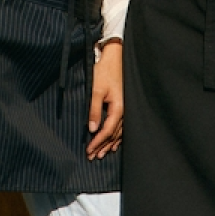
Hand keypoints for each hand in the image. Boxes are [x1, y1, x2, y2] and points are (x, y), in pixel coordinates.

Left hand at [86, 42, 122, 159]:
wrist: (115, 58)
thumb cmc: (104, 72)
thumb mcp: (96, 91)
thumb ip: (94, 110)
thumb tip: (91, 129)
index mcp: (118, 109)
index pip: (107, 131)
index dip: (97, 142)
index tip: (88, 151)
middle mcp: (125, 111)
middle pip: (114, 135)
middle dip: (103, 146)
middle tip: (92, 157)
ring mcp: (126, 109)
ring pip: (119, 132)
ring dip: (110, 143)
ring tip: (102, 153)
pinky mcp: (123, 105)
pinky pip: (122, 126)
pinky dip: (116, 136)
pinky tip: (113, 143)